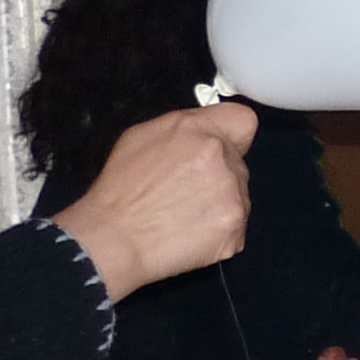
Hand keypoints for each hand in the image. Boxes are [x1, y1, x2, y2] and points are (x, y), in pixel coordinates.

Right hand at [50, 102, 254, 301]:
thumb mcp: (142, 137)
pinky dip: (219, 230)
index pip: (242, 120)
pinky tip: (191, 232)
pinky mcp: (235, 226)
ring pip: (239, 195)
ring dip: (220, 203)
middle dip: (219, 174)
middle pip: (238, 163)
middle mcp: (221, 158)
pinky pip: (236, 225)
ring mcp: (233, 194)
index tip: (222, 147)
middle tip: (187, 190)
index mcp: (197, 130)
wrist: (116, 238)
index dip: (233, 135)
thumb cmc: (121, 190)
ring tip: (184, 214)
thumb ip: (183, 129)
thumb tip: (202, 134)